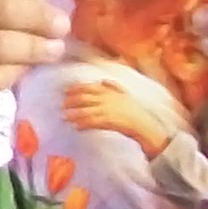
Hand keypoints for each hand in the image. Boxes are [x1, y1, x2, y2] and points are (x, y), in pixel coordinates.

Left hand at [63, 79, 183, 156]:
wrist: (146, 125)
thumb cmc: (135, 111)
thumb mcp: (126, 95)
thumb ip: (114, 87)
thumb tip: (103, 81)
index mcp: (111, 91)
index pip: (90, 87)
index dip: (76, 88)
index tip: (65, 91)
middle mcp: (108, 99)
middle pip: (84, 98)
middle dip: (71, 101)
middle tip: (61, 105)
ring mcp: (109, 110)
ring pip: (86, 110)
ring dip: (74, 114)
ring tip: (64, 117)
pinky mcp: (110, 121)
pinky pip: (93, 122)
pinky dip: (83, 124)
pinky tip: (76, 127)